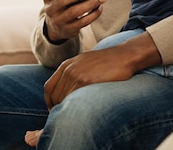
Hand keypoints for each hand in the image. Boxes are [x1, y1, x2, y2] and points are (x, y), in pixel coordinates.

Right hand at [40, 0, 105, 42]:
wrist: (56, 26)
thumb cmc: (61, 3)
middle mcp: (50, 9)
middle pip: (62, 0)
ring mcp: (59, 21)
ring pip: (75, 12)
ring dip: (90, 4)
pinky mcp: (69, 29)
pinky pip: (82, 22)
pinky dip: (93, 14)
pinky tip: (100, 7)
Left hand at [43, 33, 160, 108]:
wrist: (123, 56)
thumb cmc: (107, 61)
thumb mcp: (85, 62)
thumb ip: (73, 73)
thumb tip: (67, 90)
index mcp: (66, 65)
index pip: (48, 87)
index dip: (49, 101)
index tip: (54, 109)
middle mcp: (68, 69)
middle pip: (54, 95)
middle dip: (56, 108)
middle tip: (63, 117)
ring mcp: (76, 75)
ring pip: (62, 99)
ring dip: (65, 109)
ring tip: (72, 117)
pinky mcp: (85, 81)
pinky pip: (73, 99)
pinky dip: (73, 108)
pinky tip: (79, 112)